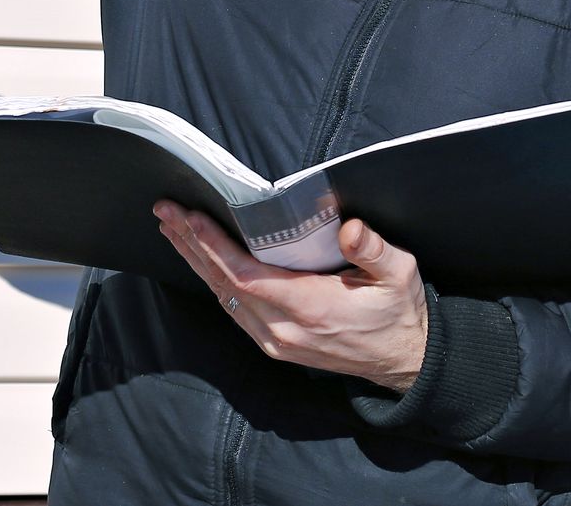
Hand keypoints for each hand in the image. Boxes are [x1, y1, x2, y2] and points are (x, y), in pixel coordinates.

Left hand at [153, 199, 428, 392]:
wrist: (404, 361)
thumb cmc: (399, 312)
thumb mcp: (399, 274)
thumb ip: (374, 251)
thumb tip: (351, 229)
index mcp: (310, 308)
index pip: (245, 275)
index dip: (214, 246)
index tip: (191, 216)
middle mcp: (284, 330)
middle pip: (224, 284)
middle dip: (192, 245)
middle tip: (166, 211)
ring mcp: (276, 342)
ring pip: (223, 297)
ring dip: (196, 262)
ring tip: (173, 229)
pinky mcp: (275, 345)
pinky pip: (234, 311)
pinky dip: (213, 281)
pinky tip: (201, 262)